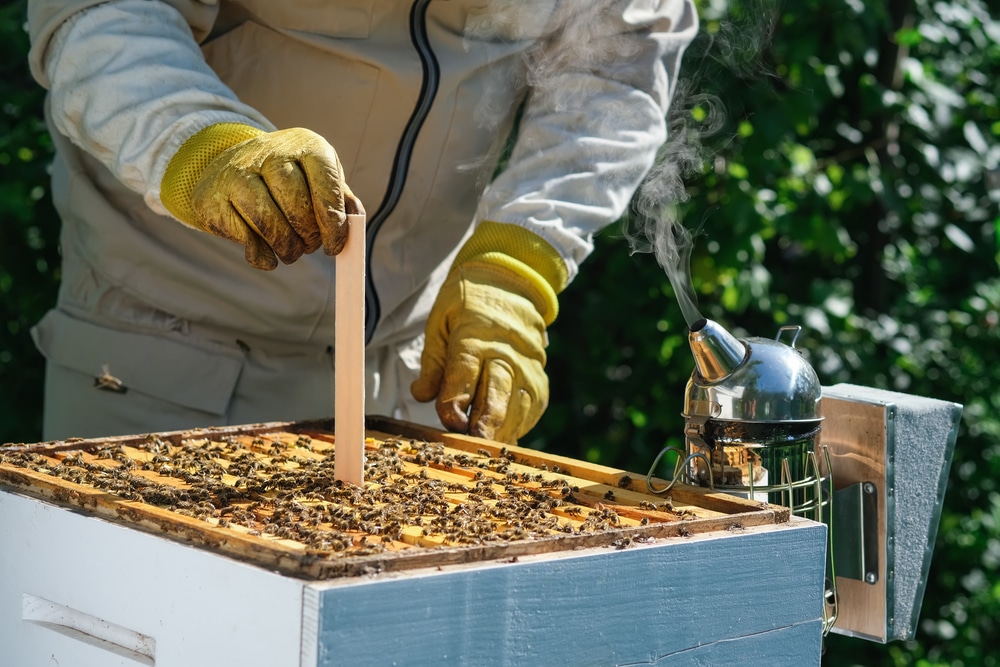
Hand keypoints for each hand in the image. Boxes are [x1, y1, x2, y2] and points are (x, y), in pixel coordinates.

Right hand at [161, 124, 363, 269]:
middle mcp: (269, 152)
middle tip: (309, 246)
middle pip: (296, 205)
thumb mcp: (319, 179)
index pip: (325, 185)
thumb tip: (354, 223)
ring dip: (286, 248)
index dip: (333, 222)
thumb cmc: (289, 178)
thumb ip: (341, 202)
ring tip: (291, 251)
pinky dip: (261, 255)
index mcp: (305, 144)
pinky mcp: (212, 197)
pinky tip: (267, 253)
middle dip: (308, 236)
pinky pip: (244, 237)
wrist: (232, 166)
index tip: (334, 246)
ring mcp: (236, 172)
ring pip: (268, 222)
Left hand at [411, 261, 549, 444]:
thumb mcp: (439, 323)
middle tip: (474, 446)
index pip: (465, 374)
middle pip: (498, 393)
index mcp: (475, 336)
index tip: (449, 421)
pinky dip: (519, 425)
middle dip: (486, 423)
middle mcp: (506, 352)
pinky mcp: (540, 375)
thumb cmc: (466, 304)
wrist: (509, 283)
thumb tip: (420, 395)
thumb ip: (432, 362)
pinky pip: (533, 407)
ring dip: (502, 429)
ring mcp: (528, 365)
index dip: (456, 401)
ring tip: (486, 447)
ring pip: (519, 406)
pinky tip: (503, 434)